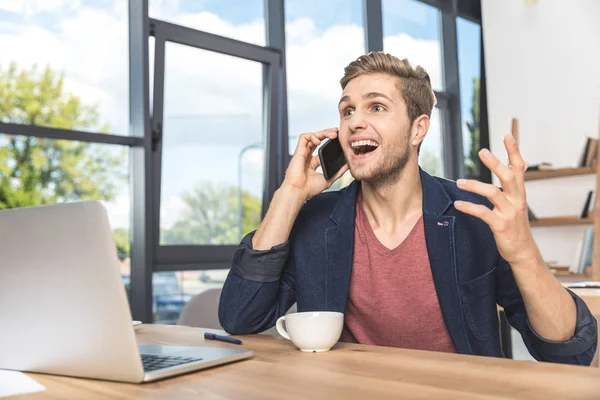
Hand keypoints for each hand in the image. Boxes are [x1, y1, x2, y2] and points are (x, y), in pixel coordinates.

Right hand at [282, 128, 349, 200]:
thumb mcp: (328, 179)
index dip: (329, 142)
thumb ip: (338, 172)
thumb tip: (347, 166)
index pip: (321, 148)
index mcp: (312, 163)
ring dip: (322, 133)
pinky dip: (312, 136)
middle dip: (327, 134)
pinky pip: (304, 137)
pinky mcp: (298, 151)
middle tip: (337, 132)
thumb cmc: (309, 189)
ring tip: (332, 134)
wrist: (299, 191)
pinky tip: (319, 140)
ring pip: (312, 136)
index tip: (339, 140)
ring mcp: (302, 153)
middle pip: (317, 140)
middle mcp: (307, 157)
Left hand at [454, 133, 539, 265]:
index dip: (514, 151)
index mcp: (519, 193)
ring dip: (475, 186)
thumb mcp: (517, 202)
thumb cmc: (516, 225)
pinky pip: (483, 214)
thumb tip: (517, 163)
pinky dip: (469, 207)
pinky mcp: (501, 226)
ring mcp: (509, 213)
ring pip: (493, 194)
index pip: (519, 167)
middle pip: (508, 177)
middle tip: (482, 151)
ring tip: (459, 182)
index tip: (507, 135)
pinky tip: (458, 204)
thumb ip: (513, 184)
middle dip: (496, 163)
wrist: (523, 251)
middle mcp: (517, 200)